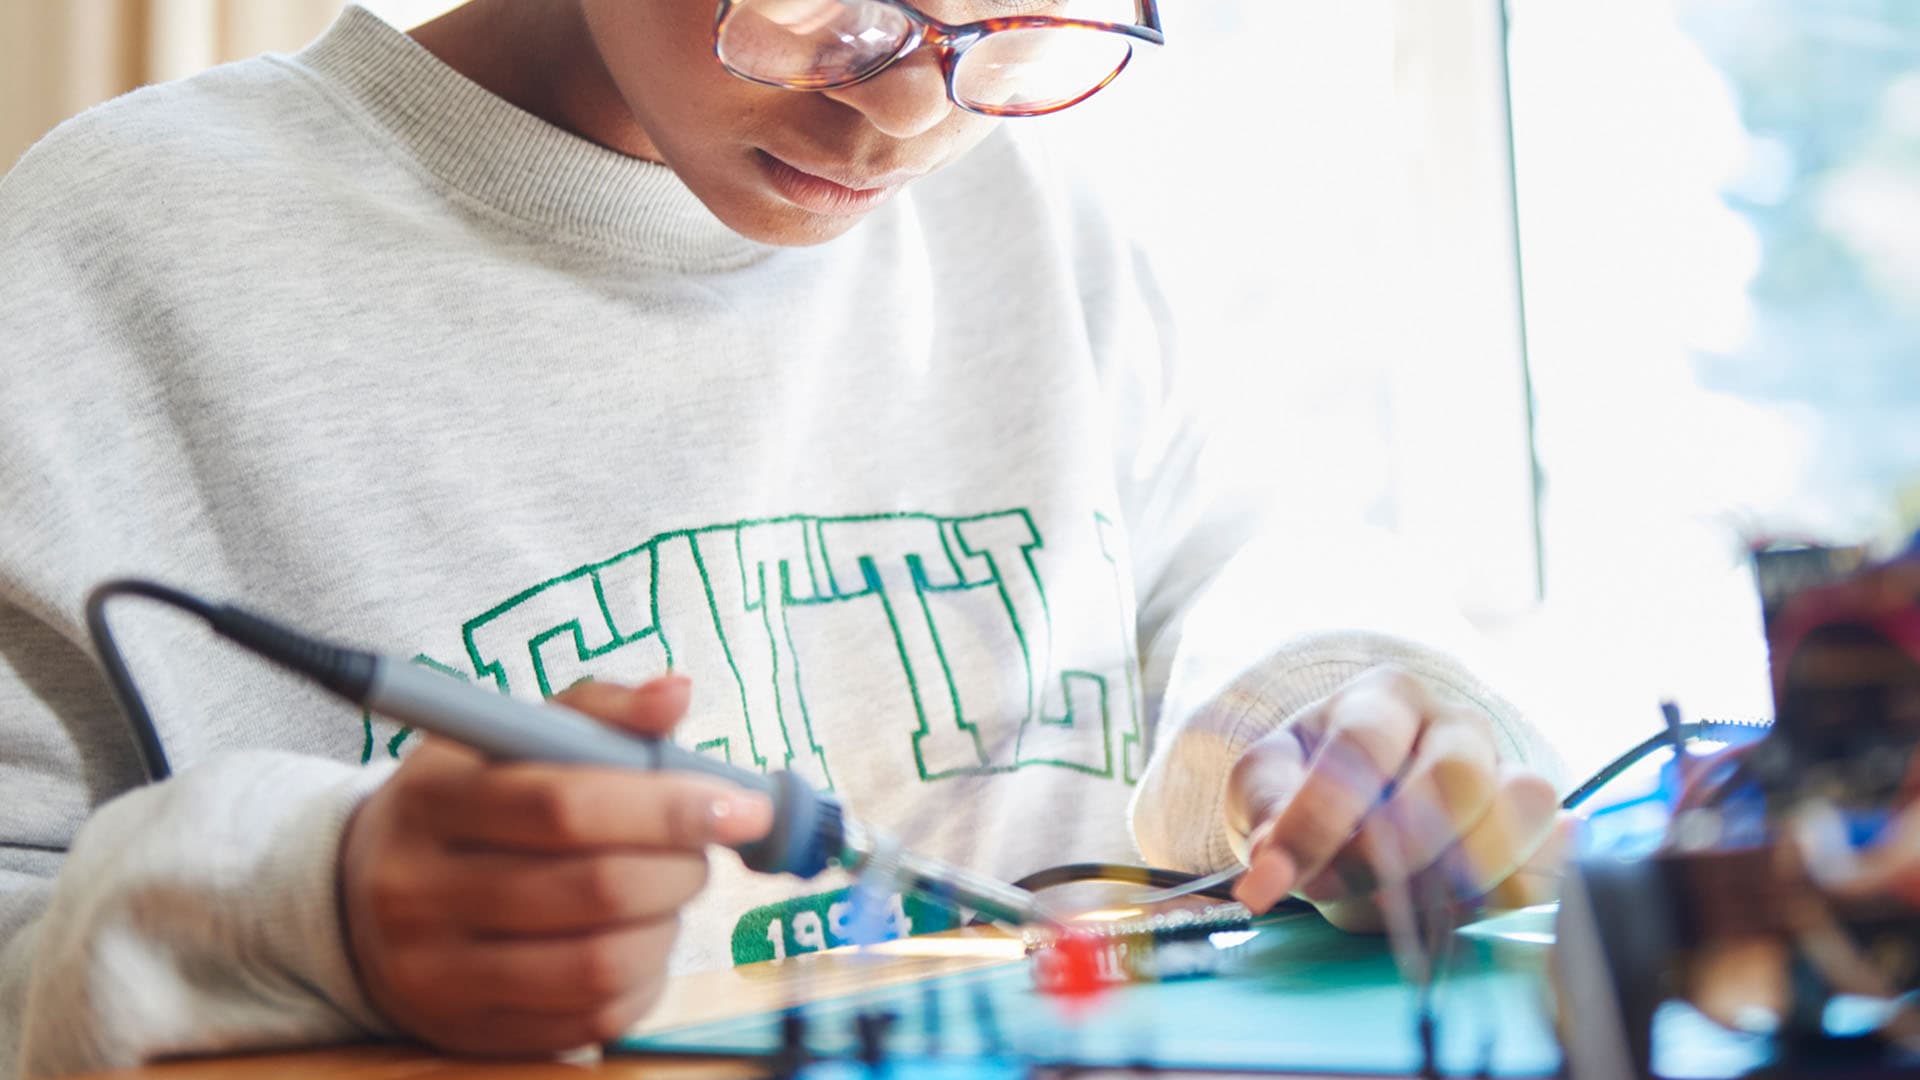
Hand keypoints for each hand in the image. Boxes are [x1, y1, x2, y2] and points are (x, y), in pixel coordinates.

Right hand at [338, 675, 772, 1054]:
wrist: (363, 897)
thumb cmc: (471, 799)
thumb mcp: (509, 739)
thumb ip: (597, 710)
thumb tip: (675, 693)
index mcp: (433, 800)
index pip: (565, 805)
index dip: (668, 806)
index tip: (742, 804)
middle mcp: (421, 894)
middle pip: (596, 889)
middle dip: (682, 866)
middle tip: (703, 848)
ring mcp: (439, 975)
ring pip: (602, 964)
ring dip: (668, 924)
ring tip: (667, 890)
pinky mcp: (472, 1033)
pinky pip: (595, 1017)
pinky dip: (646, 975)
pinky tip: (639, 937)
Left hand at [1226, 666, 1570, 929]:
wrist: (1356, 801)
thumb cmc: (1308, 782)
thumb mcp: (1266, 781)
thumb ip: (1267, 809)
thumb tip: (1273, 856)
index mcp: (1384, 698)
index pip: (1364, 746)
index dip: (1320, 819)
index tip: (1278, 877)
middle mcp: (1457, 726)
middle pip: (1457, 776)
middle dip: (1396, 850)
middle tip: (1342, 888)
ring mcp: (1507, 775)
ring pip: (1522, 810)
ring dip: (1460, 873)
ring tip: (1401, 903)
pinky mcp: (1538, 832)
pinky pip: (1551, 860)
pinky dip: (1511, 891)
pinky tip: (1461, 909)